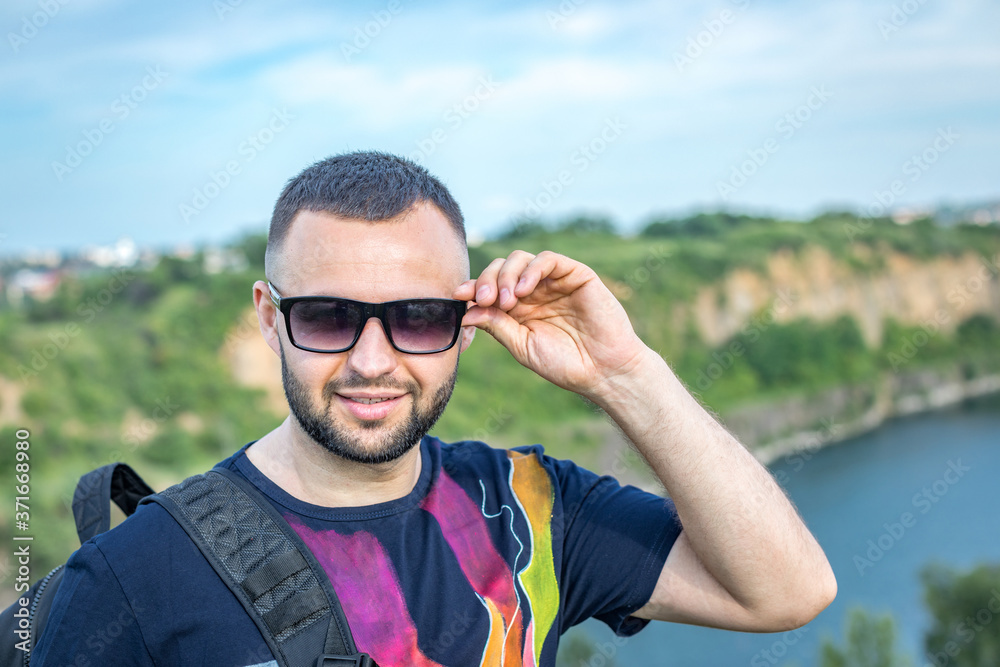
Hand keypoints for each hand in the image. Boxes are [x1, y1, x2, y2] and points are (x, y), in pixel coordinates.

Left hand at [452, 250, 648, 398]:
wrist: (604, 371)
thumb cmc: (565, 364)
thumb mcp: (522, 347)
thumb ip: (497, 326)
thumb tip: (465, 311)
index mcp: (518, 309)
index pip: (489, 288)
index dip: (472, 288)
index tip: (458, 296)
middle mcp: (534, 291)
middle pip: (501, 269)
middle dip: (487, 280)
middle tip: (485, 299)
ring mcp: (554, 281)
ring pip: (520, 259)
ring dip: (506, 275)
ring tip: (505, 300)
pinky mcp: (575, 274)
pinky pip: (548, 260)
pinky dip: (532, 269)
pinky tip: (524, 289)